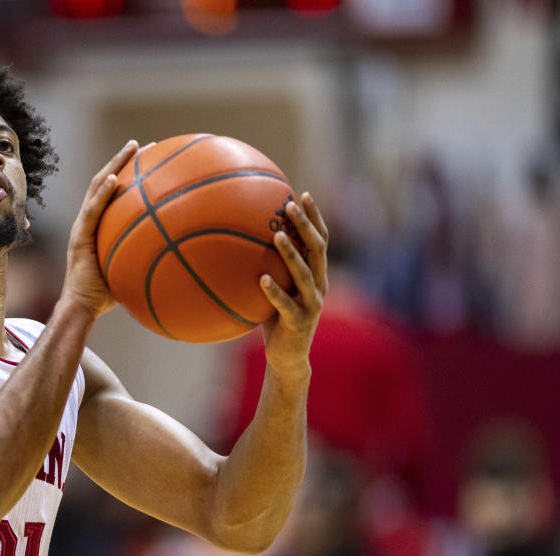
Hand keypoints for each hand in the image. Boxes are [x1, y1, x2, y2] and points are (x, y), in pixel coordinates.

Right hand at [61, 140, 138, 319]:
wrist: (83, 308)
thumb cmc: (108, 295)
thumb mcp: (131, 269)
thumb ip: (146, 256)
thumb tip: (178, 252)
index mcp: (99, 226)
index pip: (112, 192)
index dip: (128, 172)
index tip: (149, 159)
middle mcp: (88, 221)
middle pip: (104, 181)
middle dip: (123, 160)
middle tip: (143, 145)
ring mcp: (82, 227)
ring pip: (96, 187)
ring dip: (114, 165)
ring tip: (132, 149)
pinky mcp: (79, 238)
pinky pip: (92, 211)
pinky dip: (102, 194)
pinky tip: (115, 179)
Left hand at [259, 192, 328, 379]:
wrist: (288, 358)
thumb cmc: (276, 320)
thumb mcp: (274, 291)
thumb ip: (268, 268)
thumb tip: (239, 242)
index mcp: (316, 275)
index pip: (320, 240)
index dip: (315, 217)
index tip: (303, 194)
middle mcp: (319, 286)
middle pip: (318, 249)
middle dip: (306, 225)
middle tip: (290, 205)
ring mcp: (311, 304)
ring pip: (305, 274)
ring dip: (291, 253)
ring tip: (277, 235)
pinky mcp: (298, 322)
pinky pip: (285, 304)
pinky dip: (274, 291)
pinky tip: (261, 279)